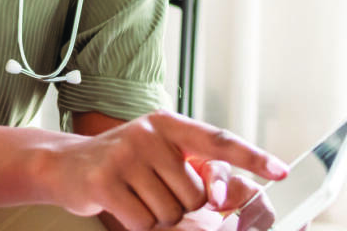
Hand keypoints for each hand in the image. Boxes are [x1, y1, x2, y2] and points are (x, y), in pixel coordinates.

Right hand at [45, 110, 287, 230]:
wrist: (64, 165)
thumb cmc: (120, 164)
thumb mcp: (157, 157)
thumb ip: (191, 173)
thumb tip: (226, 205)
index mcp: (167, 125)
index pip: (217, 140)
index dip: (251, 157)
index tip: (281, 171)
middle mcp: (148, 134)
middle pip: (196, 195)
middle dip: (181, 207)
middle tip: (153, 191)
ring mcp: (125, 155)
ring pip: (172, 213)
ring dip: (157, 216)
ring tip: (134, 195)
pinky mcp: (106, 180)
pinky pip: (145, 222)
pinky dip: (136, 223)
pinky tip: (120, 203)